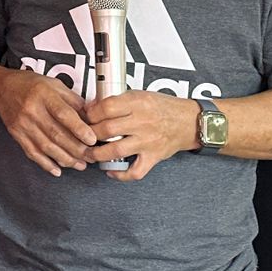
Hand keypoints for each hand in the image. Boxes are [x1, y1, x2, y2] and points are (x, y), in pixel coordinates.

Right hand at [0, 70, 96, 176]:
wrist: (1, 89)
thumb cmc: (31, 85)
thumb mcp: (54, 84)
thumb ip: (73, 100)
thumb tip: (92, 116)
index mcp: (44, 94)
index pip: (63, 114)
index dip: (79, 128)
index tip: (92, 139)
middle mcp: (32, 110)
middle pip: (56, 134)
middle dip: (77, 149)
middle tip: (91, 156)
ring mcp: (23, 124)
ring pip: (46, 147)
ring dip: (65, 159)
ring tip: (80, 165)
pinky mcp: (17, 134)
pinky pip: (32, 153)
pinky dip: (46, 164)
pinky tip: (57, 170)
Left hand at [83, 92, 200, 181]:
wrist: (188, 121)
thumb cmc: (162, 107)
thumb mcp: (139, 95)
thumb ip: (117, 101)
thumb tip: (90, 108)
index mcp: (137, 103)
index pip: (106, 108)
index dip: (90, 114)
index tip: (84, 117)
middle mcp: (142, 123)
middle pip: (107, 129)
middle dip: (89, 134)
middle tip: (83, 136)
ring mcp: (148, 142)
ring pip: (116, 150)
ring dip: (98, 154)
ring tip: (89, 153)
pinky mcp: (153, 157)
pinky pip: (135, 171)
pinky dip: (121, 175)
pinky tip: (110, 171)